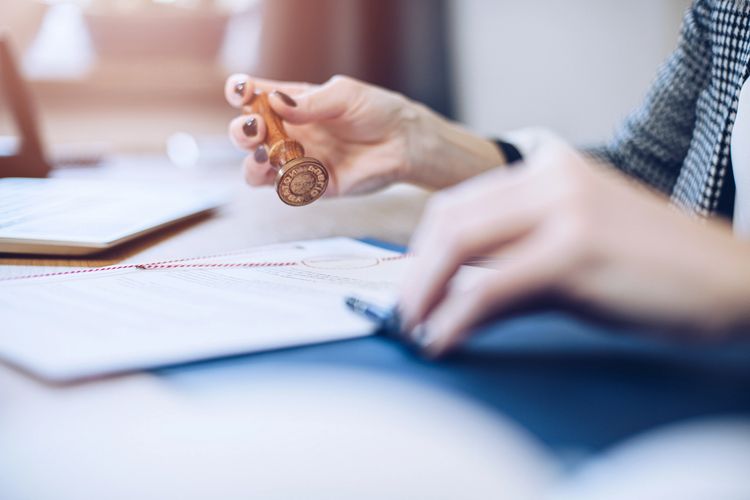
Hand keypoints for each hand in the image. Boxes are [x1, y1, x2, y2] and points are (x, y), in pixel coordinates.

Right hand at [225, 74, 503, 195]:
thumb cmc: (377, 111)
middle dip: (242, 132)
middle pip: (248, 134)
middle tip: (255, 129)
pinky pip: (288, 189)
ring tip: (263, 157)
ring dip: (252, 164)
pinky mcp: (314, 186)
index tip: (240, 92)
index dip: (240, 93)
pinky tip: (293, 173)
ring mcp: (299, 160)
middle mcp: (290, 133)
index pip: (254, 97)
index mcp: (292, 104)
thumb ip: (310, 102)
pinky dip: (284, 183)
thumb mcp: (344, 96)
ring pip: (258, 168)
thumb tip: (274, 102)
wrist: (404, 143)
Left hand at [399, 138, 749, 355]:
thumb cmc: (653, 266)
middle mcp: (552, 177)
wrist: (730, 280)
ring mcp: (563, 210)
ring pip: (460, 248)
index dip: (423, 249)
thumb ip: (518, 247)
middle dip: (415, 273)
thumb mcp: (578, 238)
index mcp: (549, 167)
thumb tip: (456, 286)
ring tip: (417, 328)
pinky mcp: (574, 252)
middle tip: (404, 312)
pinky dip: (456, 318)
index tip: (412, 285)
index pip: (459, 202)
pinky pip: (489, 288)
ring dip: (426, 294)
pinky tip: (445, 340)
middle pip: (450, 220)